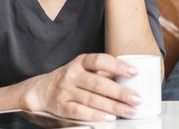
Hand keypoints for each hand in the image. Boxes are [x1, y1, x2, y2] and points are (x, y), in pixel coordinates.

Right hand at [23, 53, 141, 120]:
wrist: (42, 89)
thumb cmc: (71, 78)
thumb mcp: (84, 68)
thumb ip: (103, 72)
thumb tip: (129, 77)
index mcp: (81, 62)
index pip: (100, 60)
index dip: (118, 65)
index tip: (134, 72)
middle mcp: (72, 74)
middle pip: (98, 83)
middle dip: (120, 92)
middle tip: (136, 98)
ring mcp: (65, 90)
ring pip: (91, 99)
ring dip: (112, 106)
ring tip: (128, 110)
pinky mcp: (61, 106)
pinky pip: (80, 112)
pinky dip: (95, 115)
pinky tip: (109, 118)